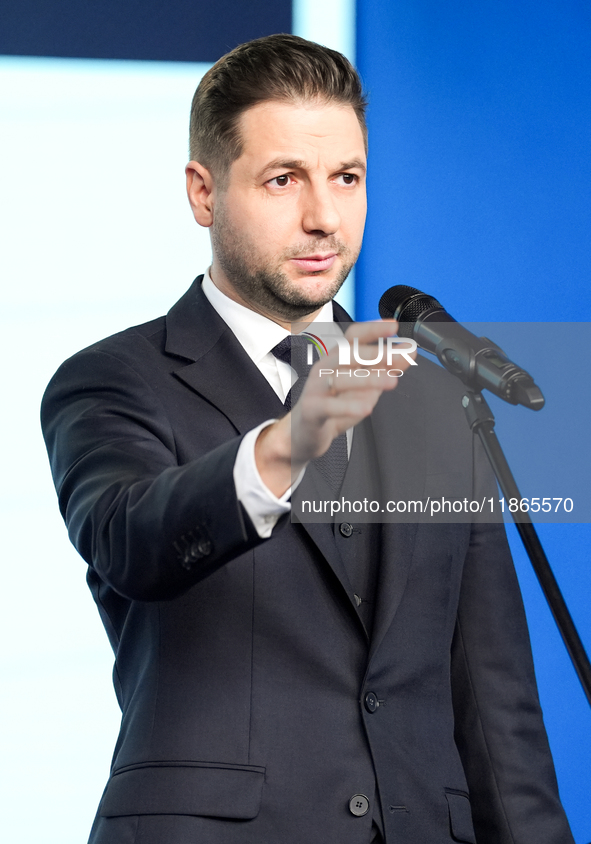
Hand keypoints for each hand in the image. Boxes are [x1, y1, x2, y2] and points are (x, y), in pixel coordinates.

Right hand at [255, 321, 416, 496]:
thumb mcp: (364, 385)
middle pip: (346, 353)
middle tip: (396, 356)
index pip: (353, 336)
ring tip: (391, 382)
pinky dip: (349, 406)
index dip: (373, 329)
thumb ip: (386, 368)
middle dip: (373, 353)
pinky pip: (330, 406)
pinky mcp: (312, 410)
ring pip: (341, 379)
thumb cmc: (333, 405)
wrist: (305, 433)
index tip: (393, 327)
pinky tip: (366, 408)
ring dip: (369, 379)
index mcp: (338, 359)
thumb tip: (409, 351)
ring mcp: (316, 388)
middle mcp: (325, 369)